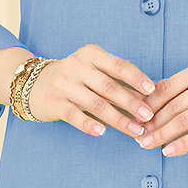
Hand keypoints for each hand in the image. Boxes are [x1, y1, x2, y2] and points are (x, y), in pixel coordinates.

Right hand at [26, 44, 157, 140]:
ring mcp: (64, 85)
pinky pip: (74, 115)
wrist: (34, 83)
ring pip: (95, 103)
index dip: (136, 78)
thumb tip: (153, 92)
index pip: (118, 65)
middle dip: (132, 103)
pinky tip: (102, 132)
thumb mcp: (95, 70)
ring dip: (118, 119)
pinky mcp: (54, 103)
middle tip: (149, 116)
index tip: (153, 90)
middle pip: (109, 86)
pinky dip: (88, 124)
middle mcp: (76, 66)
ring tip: (135, 130)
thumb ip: (119, 79)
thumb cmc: (76, 78)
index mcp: (91, 54)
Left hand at [134, 58, 187, 156]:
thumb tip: (156, 92)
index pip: (165, 87)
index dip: (146, 103)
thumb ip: (187, 82)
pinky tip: (169, 151)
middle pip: (170, 106)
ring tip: (146, 144)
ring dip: (160, 135)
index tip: (133, 115)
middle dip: (149, 122)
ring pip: (181, 121)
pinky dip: (182, 144)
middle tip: (135, 134)